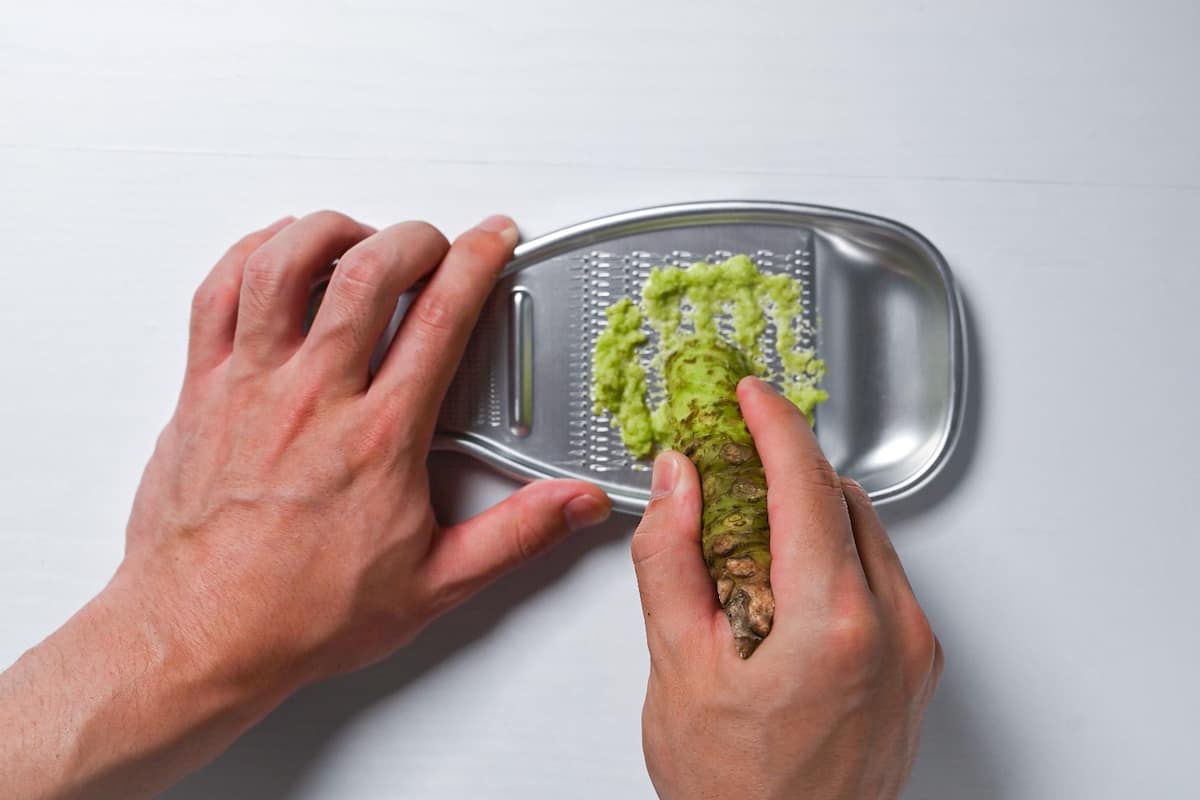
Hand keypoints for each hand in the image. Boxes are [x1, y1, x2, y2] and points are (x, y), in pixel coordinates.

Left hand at [0, 211, 611, 799]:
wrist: (201, 636)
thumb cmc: (302, 613)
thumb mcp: (436, 583)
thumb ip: (518, 534)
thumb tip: (578, 505)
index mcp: (380, 436)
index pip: (442, 318)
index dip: (477, 260)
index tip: (493, 239)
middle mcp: (314, 397)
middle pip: (368, 271)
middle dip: (414, 236)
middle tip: (435, 242)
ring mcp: (251, 386)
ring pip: (285, 264)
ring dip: (331, 231)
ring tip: (359, 237)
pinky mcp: (200, 391)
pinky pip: (218, 293)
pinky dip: (251, 254)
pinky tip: (276, 254)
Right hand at [631, 377, 942, 799]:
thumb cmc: (736, 793)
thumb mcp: (678, 669)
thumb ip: (672, 560)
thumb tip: (676, 483)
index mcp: (834, 622)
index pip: (806, 484)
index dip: (772, 424)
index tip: (748, 394)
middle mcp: (892, 628)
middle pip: (842, 499)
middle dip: (786, 463)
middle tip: (730, 456)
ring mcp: (913, 648)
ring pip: (867, 533)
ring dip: (810, 507)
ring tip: (745, 523)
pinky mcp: (916, 666)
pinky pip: (879, 575)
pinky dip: (833, 551)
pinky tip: (783, 577)